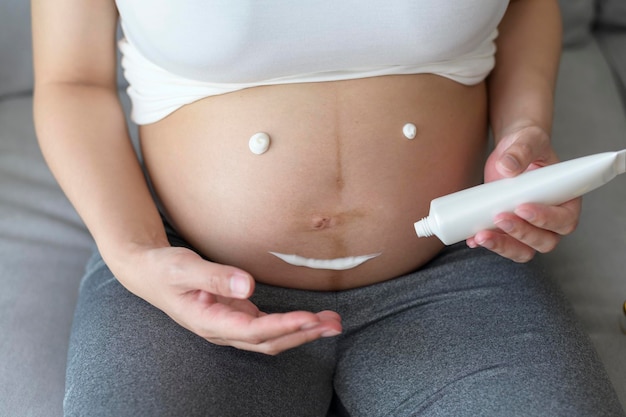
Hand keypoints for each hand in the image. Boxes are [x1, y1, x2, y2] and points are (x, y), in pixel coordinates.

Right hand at [115, 245, 341, 354]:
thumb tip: (248, 285)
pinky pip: (268, 327)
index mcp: (208, 322)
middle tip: (334, 325)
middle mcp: (222, 330)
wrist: (150, 274)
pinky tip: (311, 318)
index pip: (252, 331)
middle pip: (269, 341)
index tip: (309, 318)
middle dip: (302, 335)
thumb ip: (214, 276)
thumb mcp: (183, 268)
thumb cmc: (164, 270)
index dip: (282, 326)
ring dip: (302, 332)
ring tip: (333, 322)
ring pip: (272, 338)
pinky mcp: (237, 316)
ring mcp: (231, 326)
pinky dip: (292, 323)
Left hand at [467, 125, 580, 261]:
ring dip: (503, 246)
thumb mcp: (528, 141)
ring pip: (522, 250)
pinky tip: (472, 238)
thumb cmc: (527, 146)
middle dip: (521, 234)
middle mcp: (550, 221)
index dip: (545, 219)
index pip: (564, 220)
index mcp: (566, 201)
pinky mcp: (508, 230)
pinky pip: (501, 245)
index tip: (522, 207)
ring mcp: (529, 229)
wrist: (510, 153)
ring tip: (481, 234)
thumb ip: (521, 151)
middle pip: (544, 241)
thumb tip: (507, 166)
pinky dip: (486, 244)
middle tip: (499, 217)